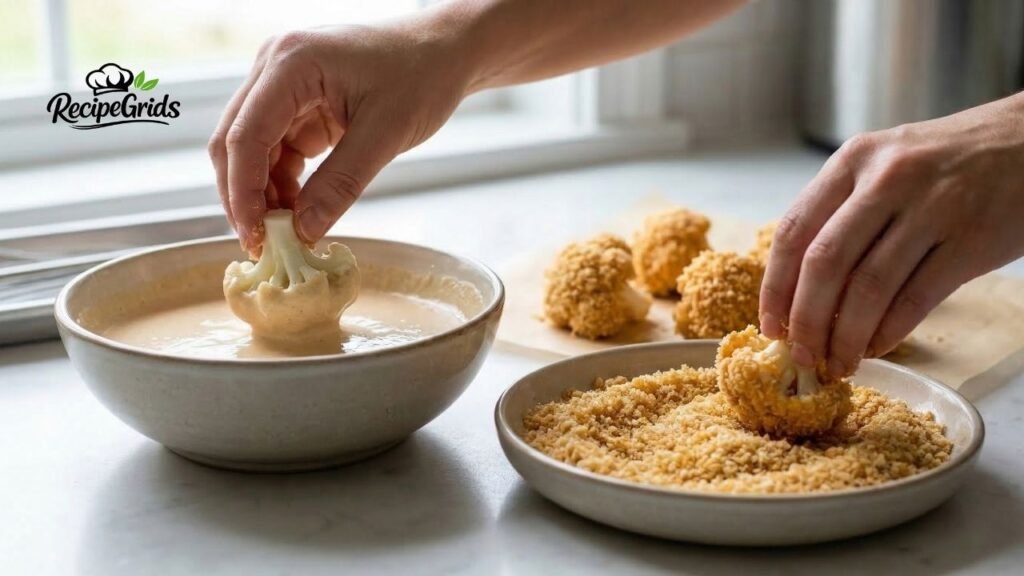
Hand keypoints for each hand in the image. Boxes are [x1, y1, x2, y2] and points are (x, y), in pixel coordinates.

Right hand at [209, 17, 470, 250]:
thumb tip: (304, 231)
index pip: (245, 136)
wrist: (445, 51)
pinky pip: (276, 149)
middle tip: (263, 245)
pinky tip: (299, 211)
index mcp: (291, 63)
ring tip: (288, 233)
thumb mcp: (386, 134)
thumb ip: (341, 183)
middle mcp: (275, 68)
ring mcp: (283, 85)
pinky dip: (282, 183)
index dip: (243, 192)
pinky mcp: (297, 104)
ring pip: (251, 150)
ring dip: (263, 193)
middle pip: (235, 142)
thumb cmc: (423, 76)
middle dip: (245, 196)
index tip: (255, 238)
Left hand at [760, 93, 1023, 376]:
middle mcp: (886, 179)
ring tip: (839, 363)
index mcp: (853, 160)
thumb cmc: (947, 161)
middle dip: (806, 320)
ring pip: (868, 287)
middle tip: (802, 355)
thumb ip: (843, 211)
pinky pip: (915, 298)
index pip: (794, 231)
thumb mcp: (885, 163)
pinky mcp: (970, 240)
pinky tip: (876, 348)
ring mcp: (932, 208)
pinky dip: (889, 331)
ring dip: (846, 336)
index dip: (775, 287)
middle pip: (824, 264)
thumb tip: (798, 290)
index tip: (769, 326)